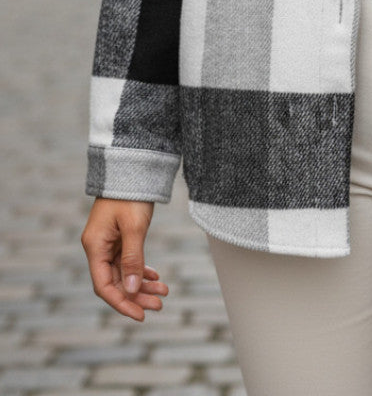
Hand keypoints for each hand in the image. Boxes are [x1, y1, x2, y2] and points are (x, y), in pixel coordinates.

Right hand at [81, 198, 167, 320]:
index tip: (141, 315)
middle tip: (159, 305)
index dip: (122, 303)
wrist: (132, 168)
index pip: (104, 286)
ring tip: (163, 293)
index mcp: (95, 246)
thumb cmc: (130, 195)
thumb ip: (133, 259)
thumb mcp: (134, 227)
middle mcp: (98, 247)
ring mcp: (108, 242)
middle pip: (115, 282)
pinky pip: (128, 261)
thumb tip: (132, 290)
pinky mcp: (119, 237)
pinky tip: (156, 278)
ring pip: (124, 273)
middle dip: (137, 296)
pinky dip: (141, 270)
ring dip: (142, 285)